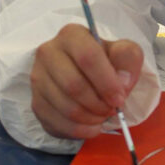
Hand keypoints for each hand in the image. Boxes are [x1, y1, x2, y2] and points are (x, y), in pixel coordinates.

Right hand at [30, 24, 143, 139]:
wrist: (89, 75)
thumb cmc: (108, 61)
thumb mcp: (125, 53)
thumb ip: (128, 60)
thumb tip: (122, 82)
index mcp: (71, 35)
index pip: (87, 57)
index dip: (106, 82)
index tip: (119, 98)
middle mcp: (48, 53)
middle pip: (73, 85)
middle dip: (98, 103)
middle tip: (112, 110)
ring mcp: (38, 78)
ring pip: (64, 106)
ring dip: (90, 118)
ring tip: (103, 116)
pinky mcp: (36, 102)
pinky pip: (56, 122)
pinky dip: (79, 130)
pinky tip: (92, 126)